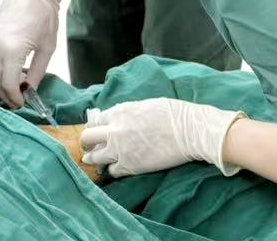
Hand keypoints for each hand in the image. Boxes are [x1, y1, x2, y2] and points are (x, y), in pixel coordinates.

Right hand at [0, 0, 92, 106]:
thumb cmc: (45, 16)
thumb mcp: (47, 48)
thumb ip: (36, 72)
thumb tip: (29, 90)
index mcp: (12, 51)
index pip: (8, 85)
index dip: (15, 98)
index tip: (23, 104)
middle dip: (5, 95)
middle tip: (17, 102)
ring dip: (0, 83)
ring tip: (14, 89)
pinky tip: (9, 72)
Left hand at [81, 98, 244, 176]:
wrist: (189, 131)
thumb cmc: (173, 114)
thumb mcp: (145, 105)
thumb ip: (128, 112)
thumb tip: (119, 117)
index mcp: (120, 111)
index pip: (96, 120)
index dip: (96, 126)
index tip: (98, 130)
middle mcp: (115, 130)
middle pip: (87, 137)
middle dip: (87, 142)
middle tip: (89, 146)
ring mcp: (120, 150)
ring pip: (94, 157)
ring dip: (94, 158)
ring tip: (94, 159)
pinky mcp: (130, 166)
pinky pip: (112, 171)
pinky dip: (112, 170)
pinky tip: (116, 168)